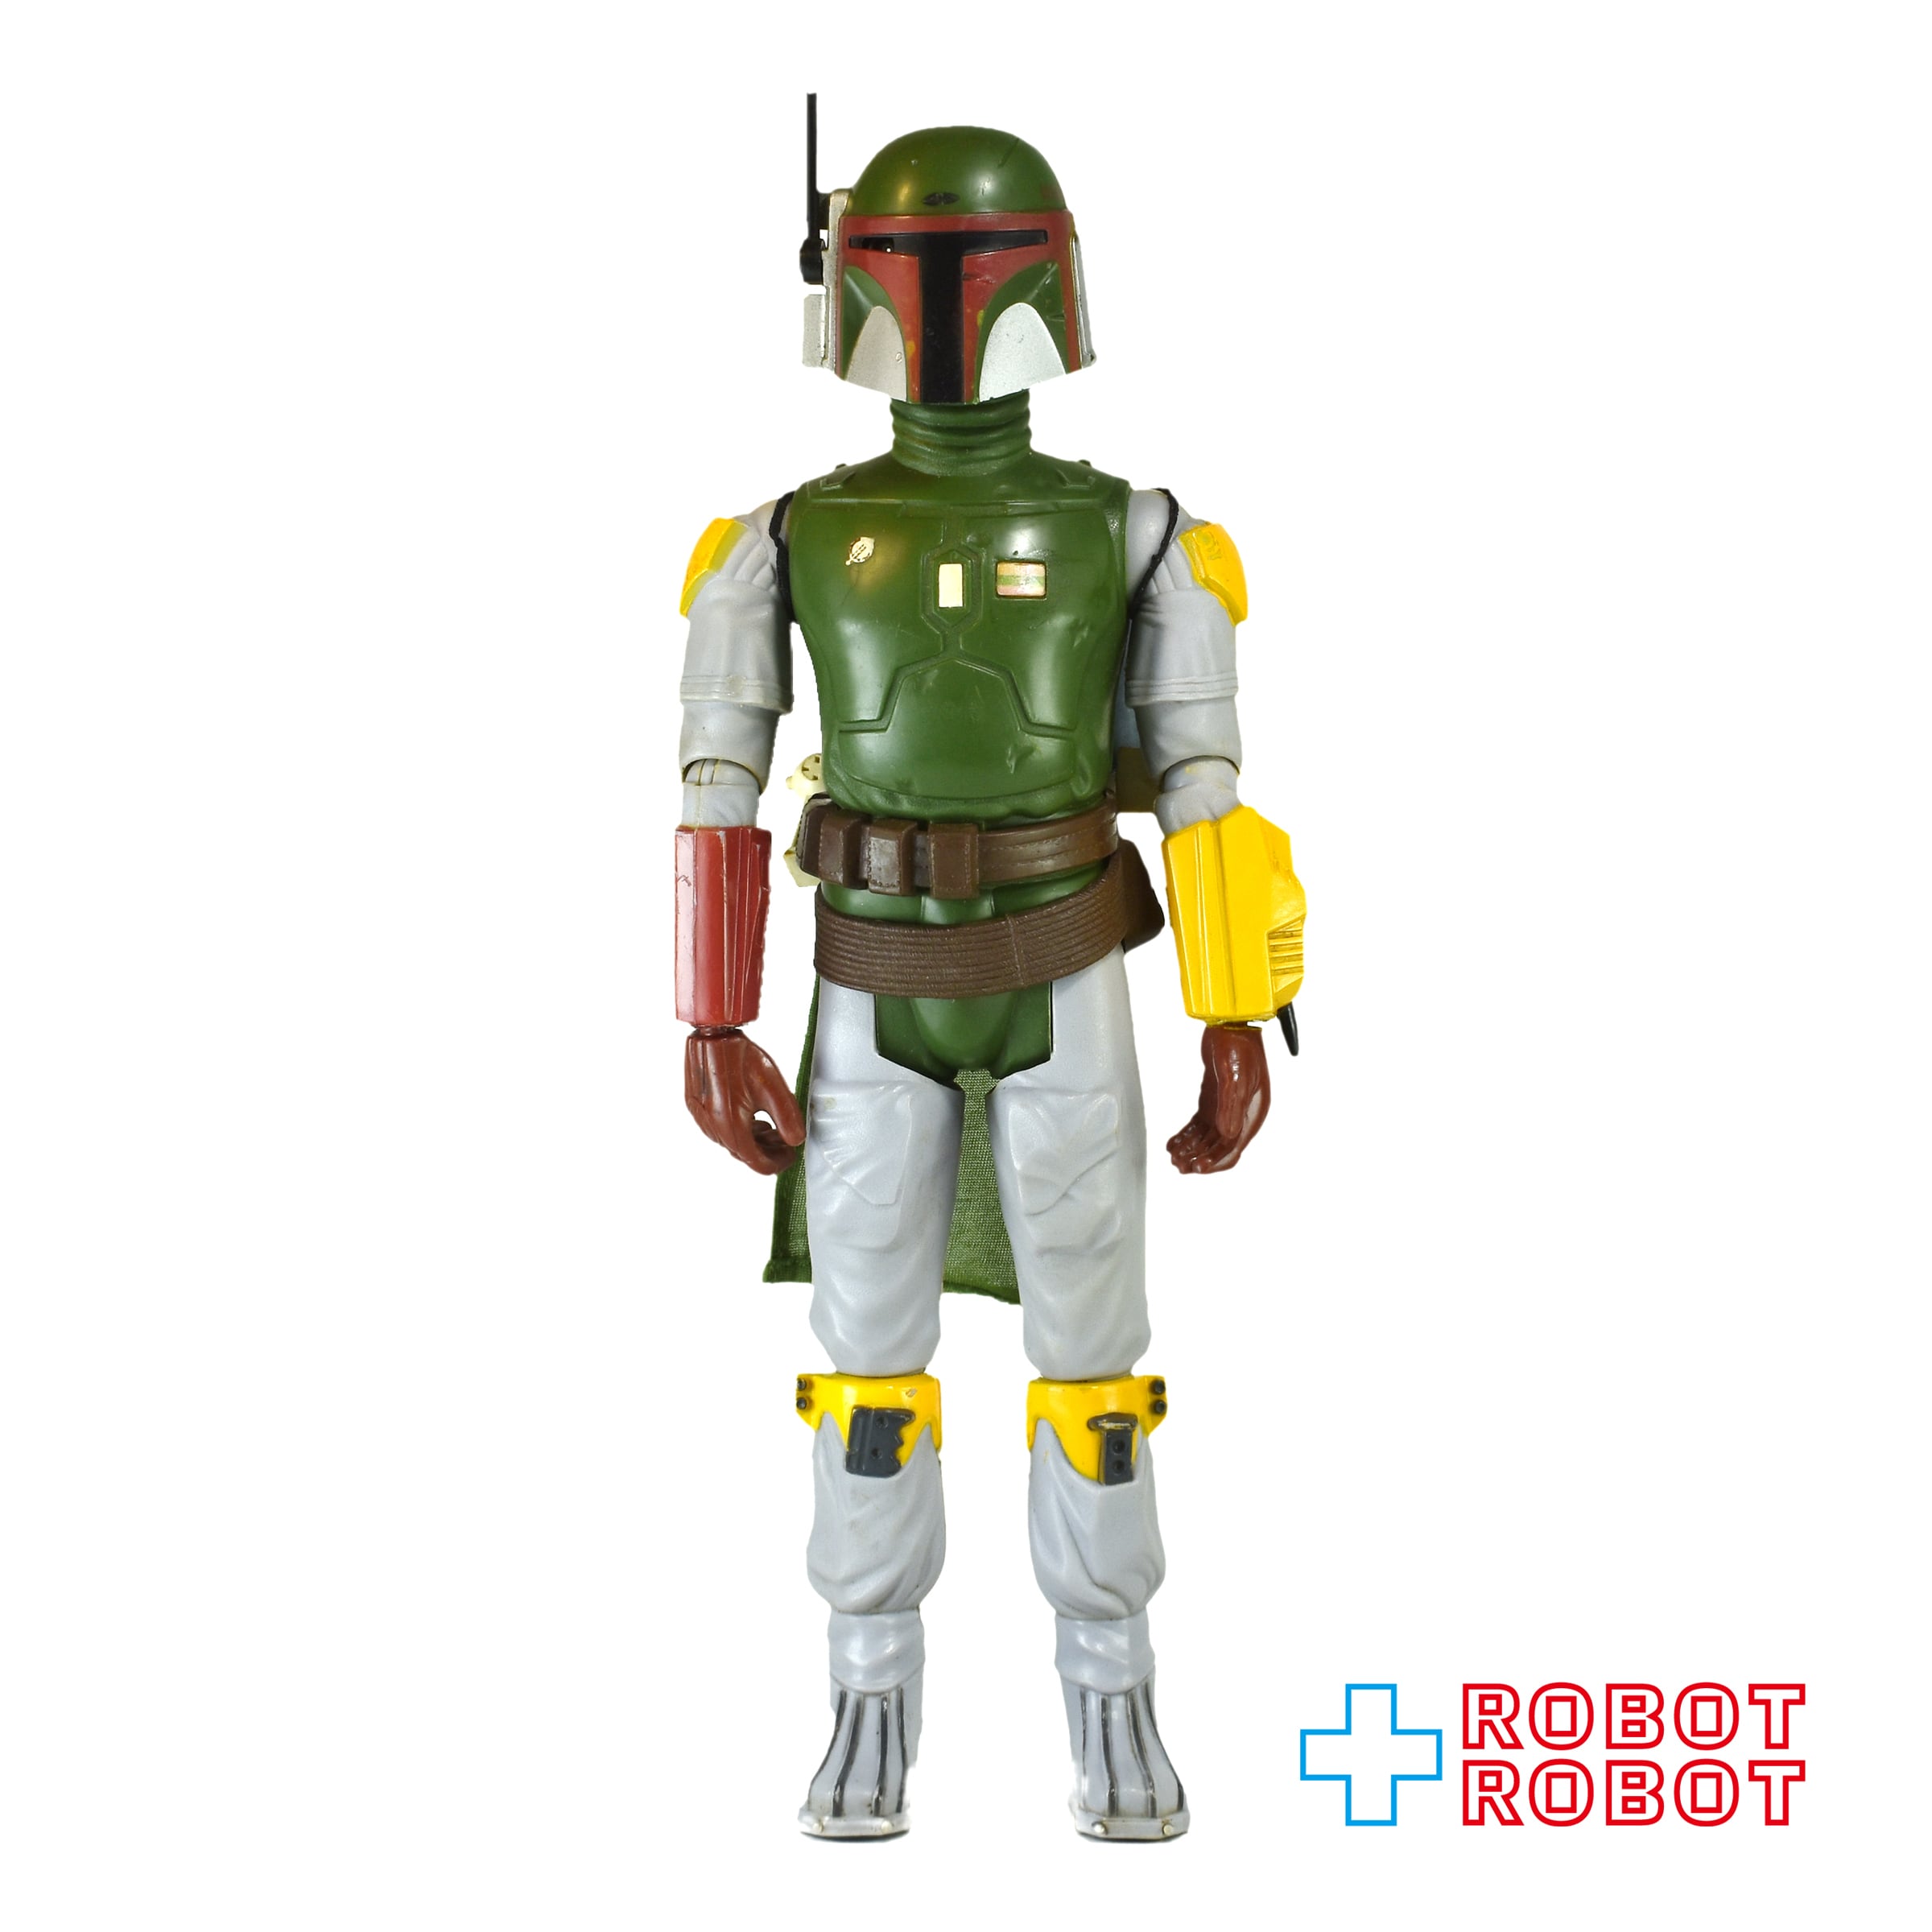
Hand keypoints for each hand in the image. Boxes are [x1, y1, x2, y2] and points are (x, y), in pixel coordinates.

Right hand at [684, 1027, 804, 1173]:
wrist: (714, 1033)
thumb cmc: (742, 1057)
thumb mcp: (774, 1089)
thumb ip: (787, 1120)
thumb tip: (795, 1141)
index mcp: (731, 1125)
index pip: (757, 1162)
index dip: (777, 1163)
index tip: (789, 1156)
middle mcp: (712, 1125)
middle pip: (743, 1154)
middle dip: (767, 1151)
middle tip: (784, 1141)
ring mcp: (701, 1116)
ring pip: (730, 1142)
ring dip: (752, 1140)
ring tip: (771, 1128)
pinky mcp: (696, 1106)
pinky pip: (718, 1129)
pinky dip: (737, 1129)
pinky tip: (751, 1118)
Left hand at [1166, 1023, 1269, 1173]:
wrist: (1230, 1023)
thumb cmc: (1238, 1046)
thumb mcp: (1234, 1077)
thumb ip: (1231, 1108)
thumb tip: (1227, 1136)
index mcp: (1252, 1111)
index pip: (1233, 1147)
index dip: (1215, 1160)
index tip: (1198, 1167)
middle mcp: (1241, 1113)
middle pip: (1218, 1146)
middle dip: (1199, 1157)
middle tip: (1179, 1166)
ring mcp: (1226, 1107)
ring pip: (1207, 1137)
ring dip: (1191, 1149)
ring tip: (1174, 1157)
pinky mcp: (1213, 1099)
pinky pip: (1200, 1124)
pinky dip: (1187, 1134)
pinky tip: (1174, 1142)